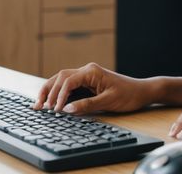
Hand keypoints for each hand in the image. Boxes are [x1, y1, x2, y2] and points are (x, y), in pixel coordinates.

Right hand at [34, 62, 154, 114]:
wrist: (142, 91)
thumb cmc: (128, 95)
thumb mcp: (108, 102)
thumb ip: (86, 105)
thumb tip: (66, 109)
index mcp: (91, 71)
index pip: (68, 81)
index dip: (58, 96)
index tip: (54, 110)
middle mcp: (87, 70)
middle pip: (60, 77)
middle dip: (48, 91)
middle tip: (39, 107)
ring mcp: (86, 75)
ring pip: (61, 79)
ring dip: (50, 91)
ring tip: (39, 104)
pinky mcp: (87, 82)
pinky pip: (68, 85)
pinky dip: (58, 92)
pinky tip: (51, 101)